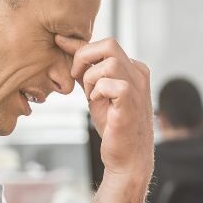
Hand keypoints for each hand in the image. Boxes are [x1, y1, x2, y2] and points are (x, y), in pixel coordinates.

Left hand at [55, 35, 153, 184]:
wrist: (126, 158)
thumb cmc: (113, 128)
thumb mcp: (96, 93)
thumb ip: (85, 70)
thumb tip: (65, 44)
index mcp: (133, 69)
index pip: (106, 46)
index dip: (81, 49)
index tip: (63, 50)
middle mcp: (139, 74)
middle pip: (109, 44)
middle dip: (84, 57)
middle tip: (75, 76)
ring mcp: (138, 88)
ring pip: (109, 62)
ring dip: (91, 78)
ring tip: (90, 96)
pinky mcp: (131, 102)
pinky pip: (110, 83)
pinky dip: (97, 92)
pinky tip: (97, 104)